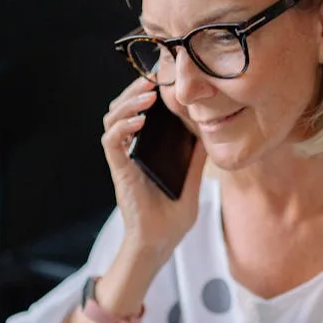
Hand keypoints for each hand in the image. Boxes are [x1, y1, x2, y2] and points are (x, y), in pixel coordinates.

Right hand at [101, 77, 207, 264]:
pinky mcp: (119, 171)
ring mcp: (123, 160)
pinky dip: (123, 127)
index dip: (144, 93)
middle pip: (121, 109)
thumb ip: (197, 158)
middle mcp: (131, 152)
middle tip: (153, 78)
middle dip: (134, 89)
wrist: (160, 244)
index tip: (162, 78)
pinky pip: (112, 142)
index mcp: (145, 150)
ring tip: (147, 95)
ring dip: (127, 103)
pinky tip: (140, 121)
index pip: (138, 113)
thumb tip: (211, 134)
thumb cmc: (172, 218)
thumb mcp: (192, 181)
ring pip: (112, 119)